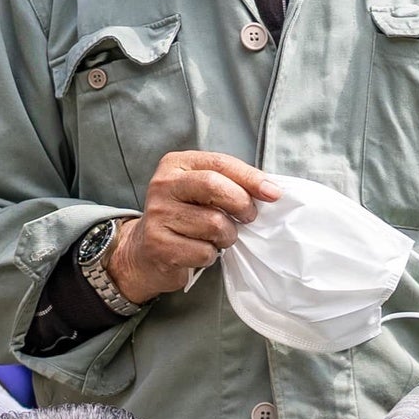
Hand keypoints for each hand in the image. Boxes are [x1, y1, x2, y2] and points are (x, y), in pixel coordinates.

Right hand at [108, 152, 277, 302]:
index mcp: (176, 164)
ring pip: (214, 224)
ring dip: (227, 236)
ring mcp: (158, 215)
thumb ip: (229, 184)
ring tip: (218, 237)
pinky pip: (204, 251)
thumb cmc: (184, 218)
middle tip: (248, 217)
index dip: (251, 178)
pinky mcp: (159, 244)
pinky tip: (200, 251)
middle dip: (241, 204)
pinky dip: (211, 255)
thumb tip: (270, 191)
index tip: (274, 193)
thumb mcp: (201, 192)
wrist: (144, 251)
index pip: (220, 163)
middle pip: (214, 187)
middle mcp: (163, 185)